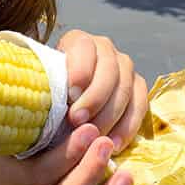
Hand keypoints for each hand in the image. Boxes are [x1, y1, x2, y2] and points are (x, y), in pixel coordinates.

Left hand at [56, 31, 148, 153]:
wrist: (65, 103)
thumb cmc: (50, 93)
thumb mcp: (45, 85)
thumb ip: (49, 90)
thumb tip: (52, 106)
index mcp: (78, 41)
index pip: (84, 48)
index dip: (79, 71)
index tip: (69, 96)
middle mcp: (105, 48)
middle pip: (108, 69)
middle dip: (94, 98)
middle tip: (78, 121)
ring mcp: (124, 66)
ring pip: (125, 88)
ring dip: (110, 115)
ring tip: (95, 137)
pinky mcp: (138, 87)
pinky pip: (140, 104)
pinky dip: (128, 126)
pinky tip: (115, 143)